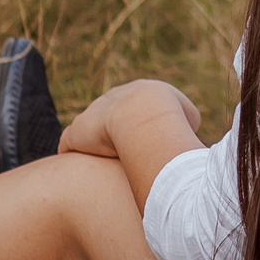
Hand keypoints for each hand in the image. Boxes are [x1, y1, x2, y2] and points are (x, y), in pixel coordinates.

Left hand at [59, 79, 199, 161]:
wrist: (142, 115)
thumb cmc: (170, 118)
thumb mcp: (189, 118)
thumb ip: (186, 123)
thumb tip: (185, 133)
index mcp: (138, 91)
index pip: (134, 103)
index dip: (137, 119)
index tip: (140, 135)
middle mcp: (113, 98)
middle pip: (108, 113)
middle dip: (112, 128)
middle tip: (119, 149)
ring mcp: (92, 113)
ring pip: (88, 127)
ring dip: (90, 141)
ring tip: (95, 161)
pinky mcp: (77, 133)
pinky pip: (70, 143)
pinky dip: (72, 152)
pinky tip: (77, 168)